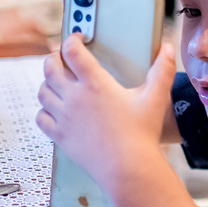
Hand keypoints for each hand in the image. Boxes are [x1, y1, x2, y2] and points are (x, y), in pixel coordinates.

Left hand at [36, 36, 176, 191]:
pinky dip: (44, 109)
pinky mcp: (59, 136)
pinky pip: (40, 117)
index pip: (72, 51)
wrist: (127, 169)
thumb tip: (167, 48)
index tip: (76, 38)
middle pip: (50, 68)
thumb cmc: (142, 134)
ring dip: (47, 82)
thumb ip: (162, 70)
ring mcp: (64, 117)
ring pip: (42, 91)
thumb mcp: (155, 98)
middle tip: (61, 56)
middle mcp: (75, 97)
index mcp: (96, 84)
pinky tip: (54, 109)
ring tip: (57, 81)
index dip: (71, 39)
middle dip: (53, 57)